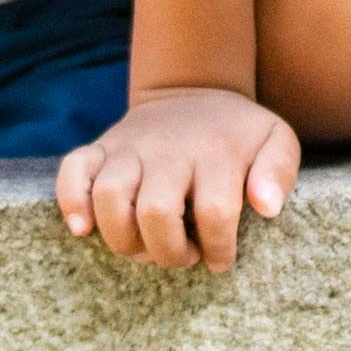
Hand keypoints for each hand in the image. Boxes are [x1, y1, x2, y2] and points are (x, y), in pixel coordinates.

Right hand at [54, 87, 299, 270]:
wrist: (192, 91)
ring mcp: (129, 147)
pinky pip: (72, 172)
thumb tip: (266, 207)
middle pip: (156, 211)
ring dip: (125, 239)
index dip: (218, 248)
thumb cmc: (237, 133)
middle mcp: (168, 149)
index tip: (221, 259)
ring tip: (145, 248)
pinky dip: (72, 202)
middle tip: (183, 256)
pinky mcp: (100, 148)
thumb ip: (278, 172)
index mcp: (215, 152)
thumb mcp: (276, 141)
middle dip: (169, 252)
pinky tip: (84, 228)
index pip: (214, 213)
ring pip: (110, 197)